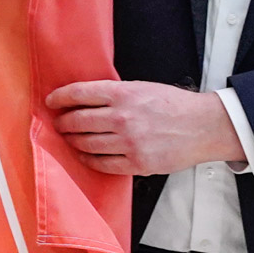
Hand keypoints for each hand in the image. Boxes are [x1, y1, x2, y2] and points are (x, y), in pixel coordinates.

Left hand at [46, 80, 245, 176]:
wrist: (202, 126)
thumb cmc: (173, 105)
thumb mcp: (142, 88)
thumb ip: (114, 94)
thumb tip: (83, 100)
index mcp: (123, 93)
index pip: (79, 93)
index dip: (60, 97)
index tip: (51, 101)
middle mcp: (122, 117)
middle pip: (78, 121)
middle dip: (63, 123)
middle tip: (59, 123)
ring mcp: (128, 143)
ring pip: (86, 144)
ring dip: (73, 141)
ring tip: (71, 139)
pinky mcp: (136, 163)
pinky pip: (101, 164)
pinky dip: (89, 159)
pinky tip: (86, 155)